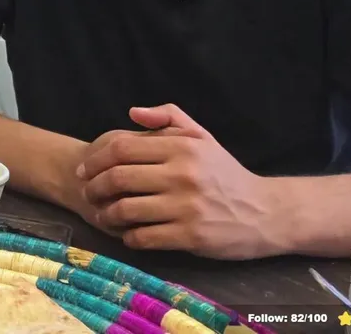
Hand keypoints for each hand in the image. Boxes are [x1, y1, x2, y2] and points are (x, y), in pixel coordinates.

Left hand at [75, 104, 275, 259]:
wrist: (266, 212)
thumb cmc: (226, 173)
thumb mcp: (203, 137)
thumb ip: (169, 118)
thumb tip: (132, 112)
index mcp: (182, 147)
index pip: (121, 148)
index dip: (95, 160)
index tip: (84, 170)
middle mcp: (182, 174)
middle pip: (117, 178)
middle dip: (94, 188)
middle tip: (88, 194)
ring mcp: (186, 206)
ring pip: (126, 210)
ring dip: (107, 215)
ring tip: (104, 216)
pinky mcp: (190, 236)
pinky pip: (144, 237)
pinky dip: (129, 237)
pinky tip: (129, 235)